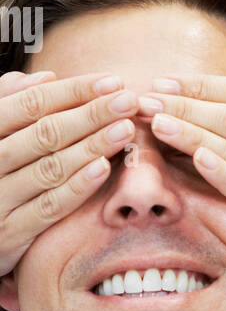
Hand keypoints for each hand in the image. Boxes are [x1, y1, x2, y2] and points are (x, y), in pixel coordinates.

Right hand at [0, 71, 138, 276]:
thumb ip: (10, 104)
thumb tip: (44, 77)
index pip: (31, 104)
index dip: (73, 91)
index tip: (112, 82)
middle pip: (44, 134)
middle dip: (91, 115)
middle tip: (128, 101)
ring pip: (50, 169)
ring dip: (91, 147)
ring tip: (125, 130)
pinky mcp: (10, 233)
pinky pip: (48, 207)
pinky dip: (77, 187)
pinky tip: (103, 168)